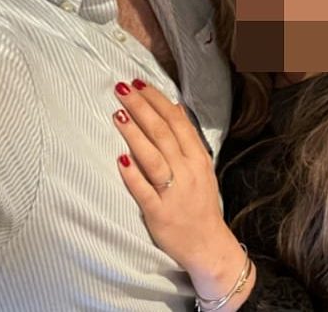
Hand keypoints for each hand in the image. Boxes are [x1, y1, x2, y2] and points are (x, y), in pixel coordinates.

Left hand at [112, 79, 254, 307]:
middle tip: (122, 89)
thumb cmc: (200, 203)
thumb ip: (188, 140)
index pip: (177, 122)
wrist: (208, 245)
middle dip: (141, 108)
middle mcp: (188, 171)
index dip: (157, 101)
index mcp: (198, 158)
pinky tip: (119, 158)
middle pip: (163, 133)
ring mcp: (174, 192)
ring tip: (118, 114)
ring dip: (135, 134)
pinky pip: (144, 191)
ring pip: (153, 158)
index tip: (139, 83)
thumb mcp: (202, 167)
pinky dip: (132, 175)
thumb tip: (177, 107)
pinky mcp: (159, 213)